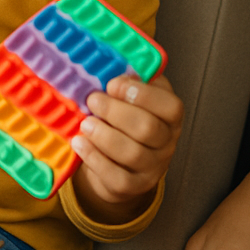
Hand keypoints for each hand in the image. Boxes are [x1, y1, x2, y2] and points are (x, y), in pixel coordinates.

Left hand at [71, 73, 182, 223]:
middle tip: (92, 100)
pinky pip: (116, 176)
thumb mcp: (132, 95)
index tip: (113, 84)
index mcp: (170, 116)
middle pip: (147, 129)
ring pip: (132, 153)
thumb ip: (128, 79)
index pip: (170, 106)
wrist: (117, 161)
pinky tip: (79, 142)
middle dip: (116, 112)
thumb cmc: (124, 117)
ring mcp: (152, 168)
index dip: (142, 94)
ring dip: (103, 135)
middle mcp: (167, 143)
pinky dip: (94, 157)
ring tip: (85, 123)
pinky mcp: (132, 187)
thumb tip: (108, 62)